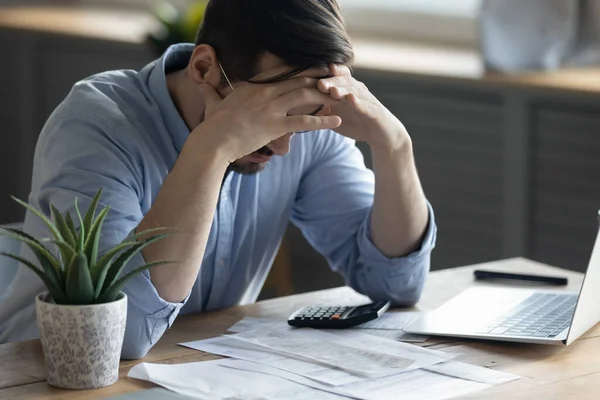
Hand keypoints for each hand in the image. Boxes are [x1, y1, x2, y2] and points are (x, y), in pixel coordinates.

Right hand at [195, 78, 341, 161]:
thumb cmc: (212, 126)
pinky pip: (304, 122)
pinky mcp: (275, 125)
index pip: (283, 75)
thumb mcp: (213, 103)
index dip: (302, 72)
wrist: (213, 141)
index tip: (316, 71)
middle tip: (336, 79)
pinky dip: (323, 121)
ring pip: (305, 97)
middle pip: (299, 82)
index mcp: (254, 86)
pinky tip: (337, 121)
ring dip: (326, 96)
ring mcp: (271, 108)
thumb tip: (202, 84)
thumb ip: (211, 92)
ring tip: (342, 97)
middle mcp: (265, 93)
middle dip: (320, 79)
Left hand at [318, 64, 409, 150]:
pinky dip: (359, 102)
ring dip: (343, 90)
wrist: (380, 135)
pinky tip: (351, 100)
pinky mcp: (375, 111)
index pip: (335, 77)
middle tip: (319, 84)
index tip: (311, 78)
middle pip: (343, 82)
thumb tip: (298, 110)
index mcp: (346, 90)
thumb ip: (320, 111)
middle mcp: (356, 91)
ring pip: (354, 91)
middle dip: (331, 81)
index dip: (324, 76)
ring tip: (333, 91)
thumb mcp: (335, 117)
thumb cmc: (357, 123)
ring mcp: (367, 100)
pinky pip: (366, 105)